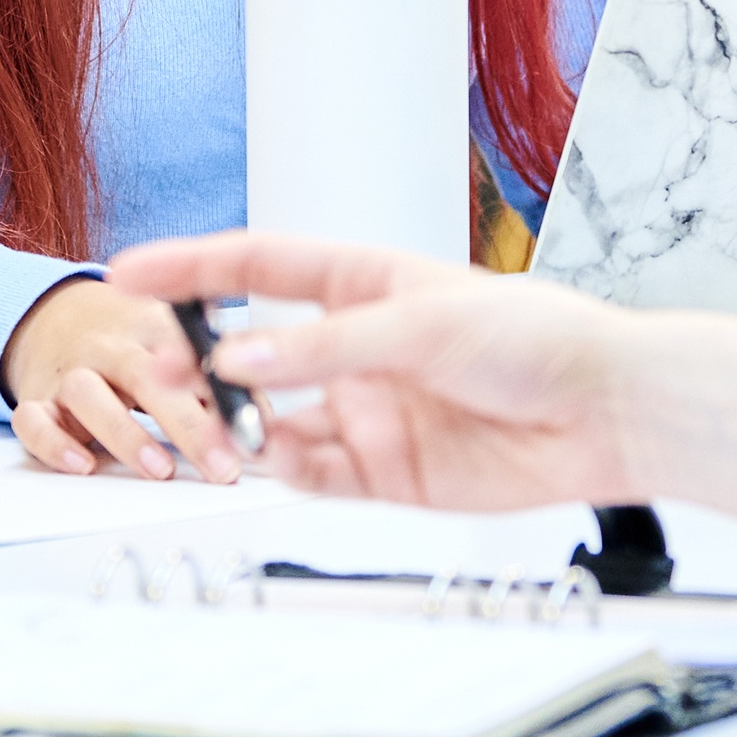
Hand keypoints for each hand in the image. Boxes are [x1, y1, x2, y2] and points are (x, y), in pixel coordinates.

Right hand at [2, 277, 244, 483]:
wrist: (54, 316)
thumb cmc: (130, 340)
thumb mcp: (176, 340)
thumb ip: (218, 380)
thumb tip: (267, 425)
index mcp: (153, 326)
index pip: (192, 351)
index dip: (224, 390)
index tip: (253, 431)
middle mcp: (110, 345)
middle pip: (146, 375)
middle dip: (187, 424)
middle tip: (220, 466)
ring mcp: (70, 370)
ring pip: (87, 393)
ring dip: (125, 433)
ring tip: (158, 468)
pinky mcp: (37, 397)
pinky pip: (33, 418)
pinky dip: (54, 443)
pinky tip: (84, 465)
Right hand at [106, 232, 736, 521]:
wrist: (607, 414)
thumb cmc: (537, 341)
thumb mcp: (423, 325)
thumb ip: (324, 347)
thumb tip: (237, 356)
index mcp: (366, 282)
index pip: (260, 265)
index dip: (194, 267)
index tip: (129, 273)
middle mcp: (357, 345)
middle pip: (251, 348)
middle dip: (199, 360)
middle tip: (165, 375)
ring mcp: (366, 408)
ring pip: (270, 418)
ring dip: (233, 424)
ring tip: (208, 433)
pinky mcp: (384, 470)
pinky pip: (309, 472)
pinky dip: (278, 470)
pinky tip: (264, 466)